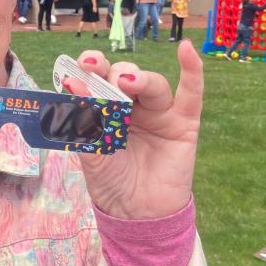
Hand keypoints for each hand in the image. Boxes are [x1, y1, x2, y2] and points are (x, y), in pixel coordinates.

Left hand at [62, 42, 201, 219]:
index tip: (78, 66)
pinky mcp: (184, 123)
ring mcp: (159, 112)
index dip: (89, 69)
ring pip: (151, 84)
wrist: (137, 215)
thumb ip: (84, 122)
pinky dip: (192, 70)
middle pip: (124, 75)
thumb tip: (73, 87)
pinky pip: (191, 93)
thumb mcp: (90, 152)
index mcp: (106, 108)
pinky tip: (186, 50)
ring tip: (126, 82)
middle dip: (110, 71)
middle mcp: (133, 105)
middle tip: (98, 71)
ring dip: (138, 77)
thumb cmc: (111, 181)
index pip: (98, 80)